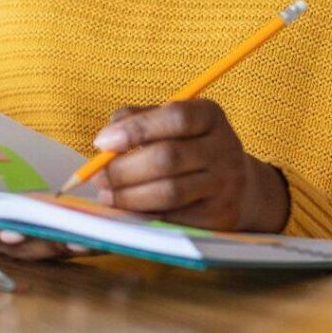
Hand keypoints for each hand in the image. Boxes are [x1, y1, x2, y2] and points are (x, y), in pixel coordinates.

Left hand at [90, 100, 289, 231]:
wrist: (234, 183)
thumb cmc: (185, 144)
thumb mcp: (165, 121)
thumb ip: (134, 120)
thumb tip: (105, 140)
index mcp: (210, 115)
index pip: (175, 117)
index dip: (136, 129)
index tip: (101, 142)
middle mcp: (225, 148)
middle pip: (168, 158)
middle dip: (123, 170)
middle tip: (97, 177)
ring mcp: (228, 184)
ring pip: (170, 192)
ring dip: (130, 196)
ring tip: (106, 195)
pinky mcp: (223, 216)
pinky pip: (177, 217)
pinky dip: (147, 214)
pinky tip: (128, 210)